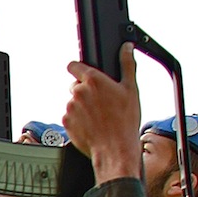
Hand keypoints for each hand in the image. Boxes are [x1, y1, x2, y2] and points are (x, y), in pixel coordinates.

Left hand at [64, 43, 142, 182]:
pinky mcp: (66, 122)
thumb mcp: (131, 89)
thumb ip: (127, 64)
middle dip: (85, 91)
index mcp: (93, 80)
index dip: (78, 68)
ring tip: (99, 116)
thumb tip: (126, 48)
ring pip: (73, 102)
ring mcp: (70, 108)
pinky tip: (92, 125)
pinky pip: (70, 117)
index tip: (81, 72)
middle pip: (75, 86)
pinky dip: (78, 120)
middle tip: (101, 102)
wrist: (115, 149)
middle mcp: (78, 92)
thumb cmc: (125, 121)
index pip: (73, 65)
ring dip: (82, 107)